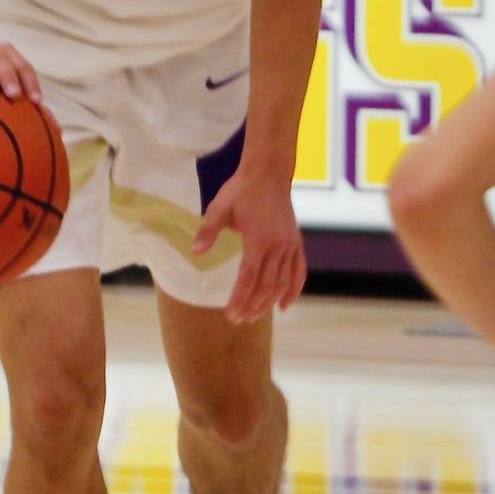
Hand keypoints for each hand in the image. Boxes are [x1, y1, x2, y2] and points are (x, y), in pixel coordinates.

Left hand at [194, 164, 305, 323]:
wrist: (269, 173)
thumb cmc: (241, 190)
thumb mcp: (220, 208)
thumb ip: (208, 231)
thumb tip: (195, 252)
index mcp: (258, 239)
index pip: (249, 277)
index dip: (240, 298)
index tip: (231, 314)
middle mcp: (277, 245)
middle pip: (267, 285)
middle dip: (253, 306)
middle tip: (239, 320)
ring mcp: (290, 244)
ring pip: (282, 282)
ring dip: (269, 303)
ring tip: (255, 317)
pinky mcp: (296, 242)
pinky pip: (298, 271)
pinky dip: (293, 290)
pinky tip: (284, 306)